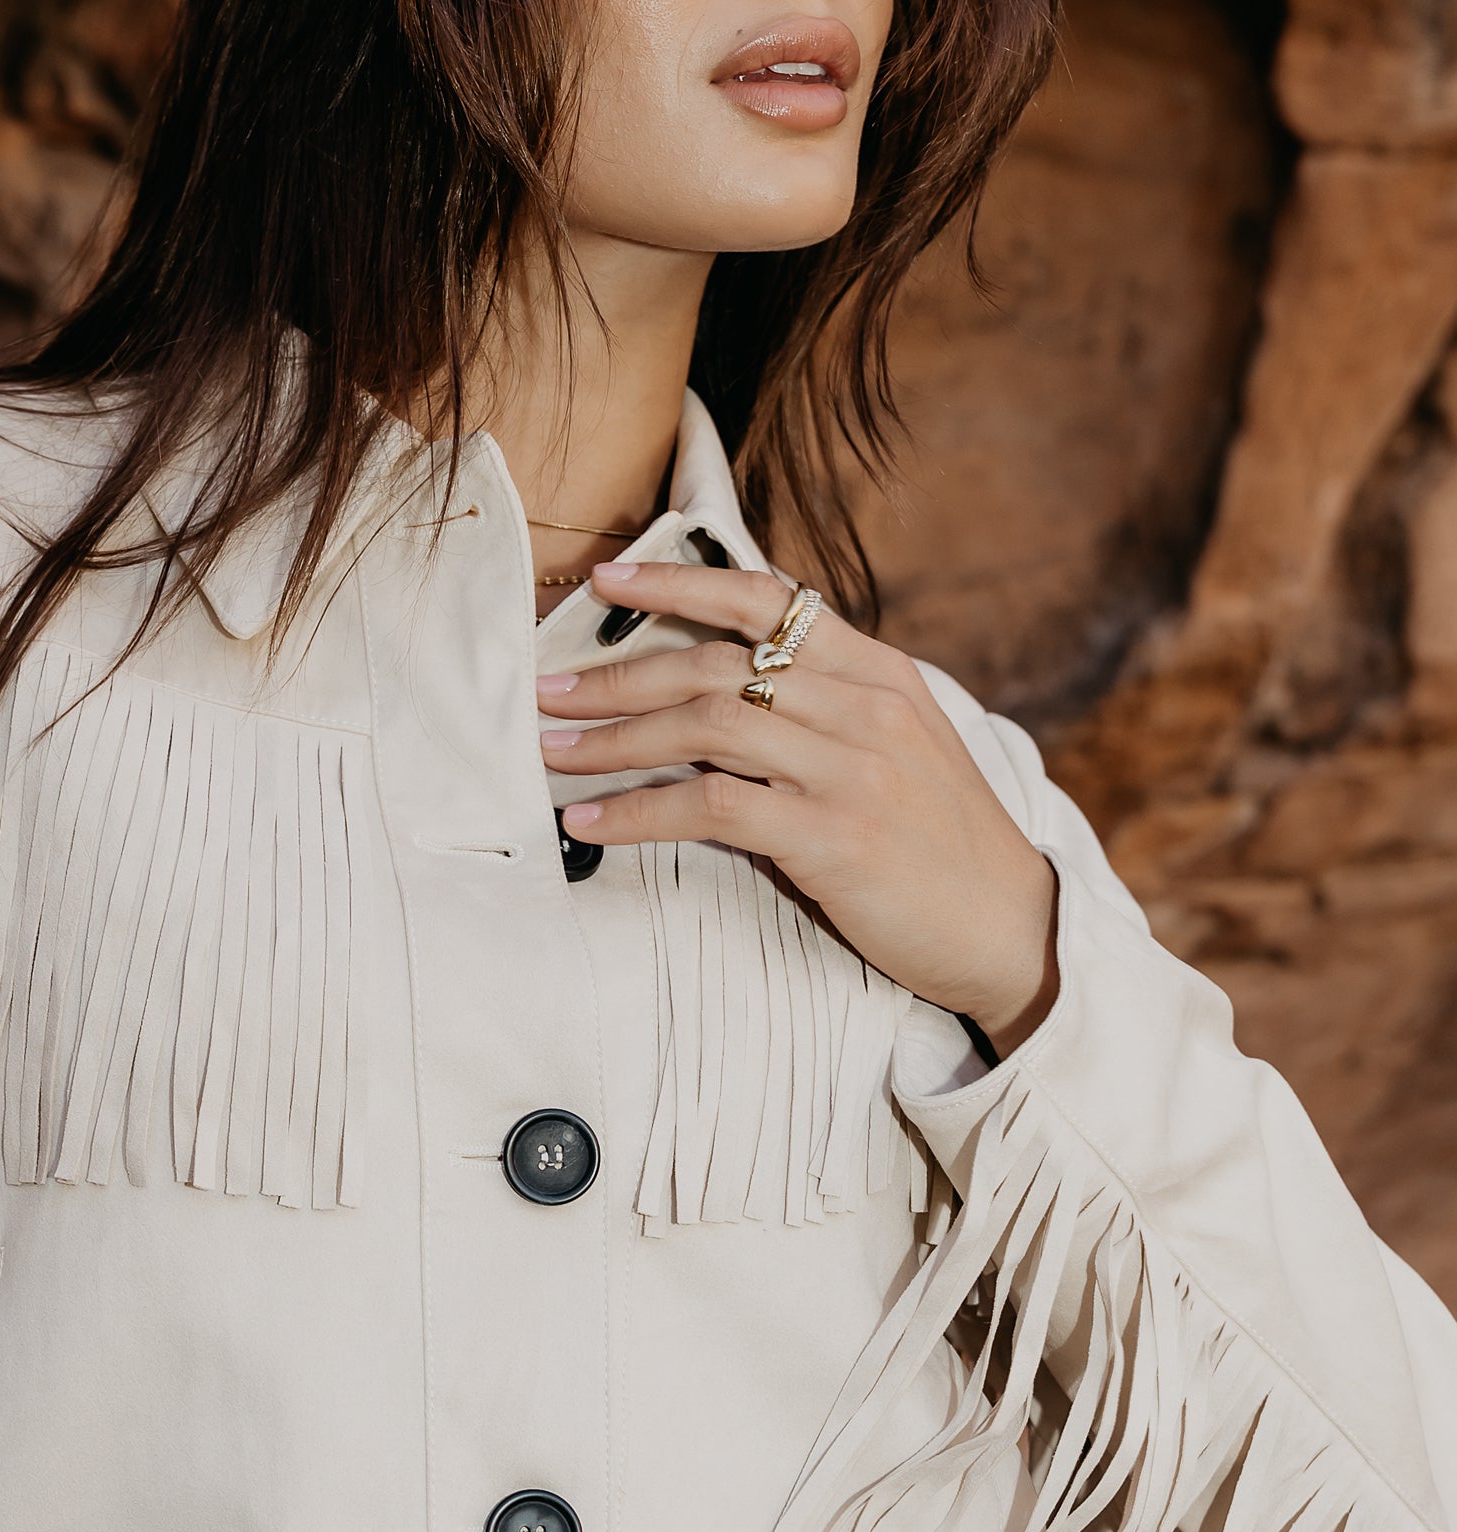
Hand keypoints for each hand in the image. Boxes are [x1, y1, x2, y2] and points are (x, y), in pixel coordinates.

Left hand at [537, 561, 1058, 1050]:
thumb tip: (730, 703)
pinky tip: (591, 823)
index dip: (678, 582)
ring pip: (706, 725)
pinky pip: (713, 807)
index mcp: (879, 673)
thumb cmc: (941, 849)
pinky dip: (639, 813)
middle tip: (546, 690)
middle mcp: (865, 705)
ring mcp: (852, 767)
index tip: (608, 579)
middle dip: (618, 673)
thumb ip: (826, 716)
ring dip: (615, 740)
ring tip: (554, 753)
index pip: (766, 599)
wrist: (1009, 927)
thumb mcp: (897, 754)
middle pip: (716, 663)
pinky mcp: (835, 835)